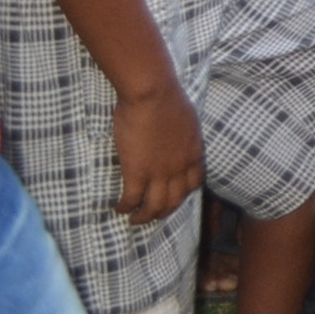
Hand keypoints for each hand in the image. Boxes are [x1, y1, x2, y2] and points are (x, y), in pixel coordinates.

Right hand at [110, 77, 204, 224]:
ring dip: (145, 217)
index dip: (185, 192)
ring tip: (135, 219)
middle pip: (176, 200)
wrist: (152, 93)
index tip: (175, 195)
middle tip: (153, 214)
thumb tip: (176, 138)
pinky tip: (119, 208)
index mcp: (193, 152)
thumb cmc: (167, 98)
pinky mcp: (137, 172)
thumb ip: (183, 135)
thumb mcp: (187, 120)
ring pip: (155, 206)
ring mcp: (159, 172)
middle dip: (164, 211)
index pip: (195, 182)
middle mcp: (180, 167)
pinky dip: (126, 207)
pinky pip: (132, 199)